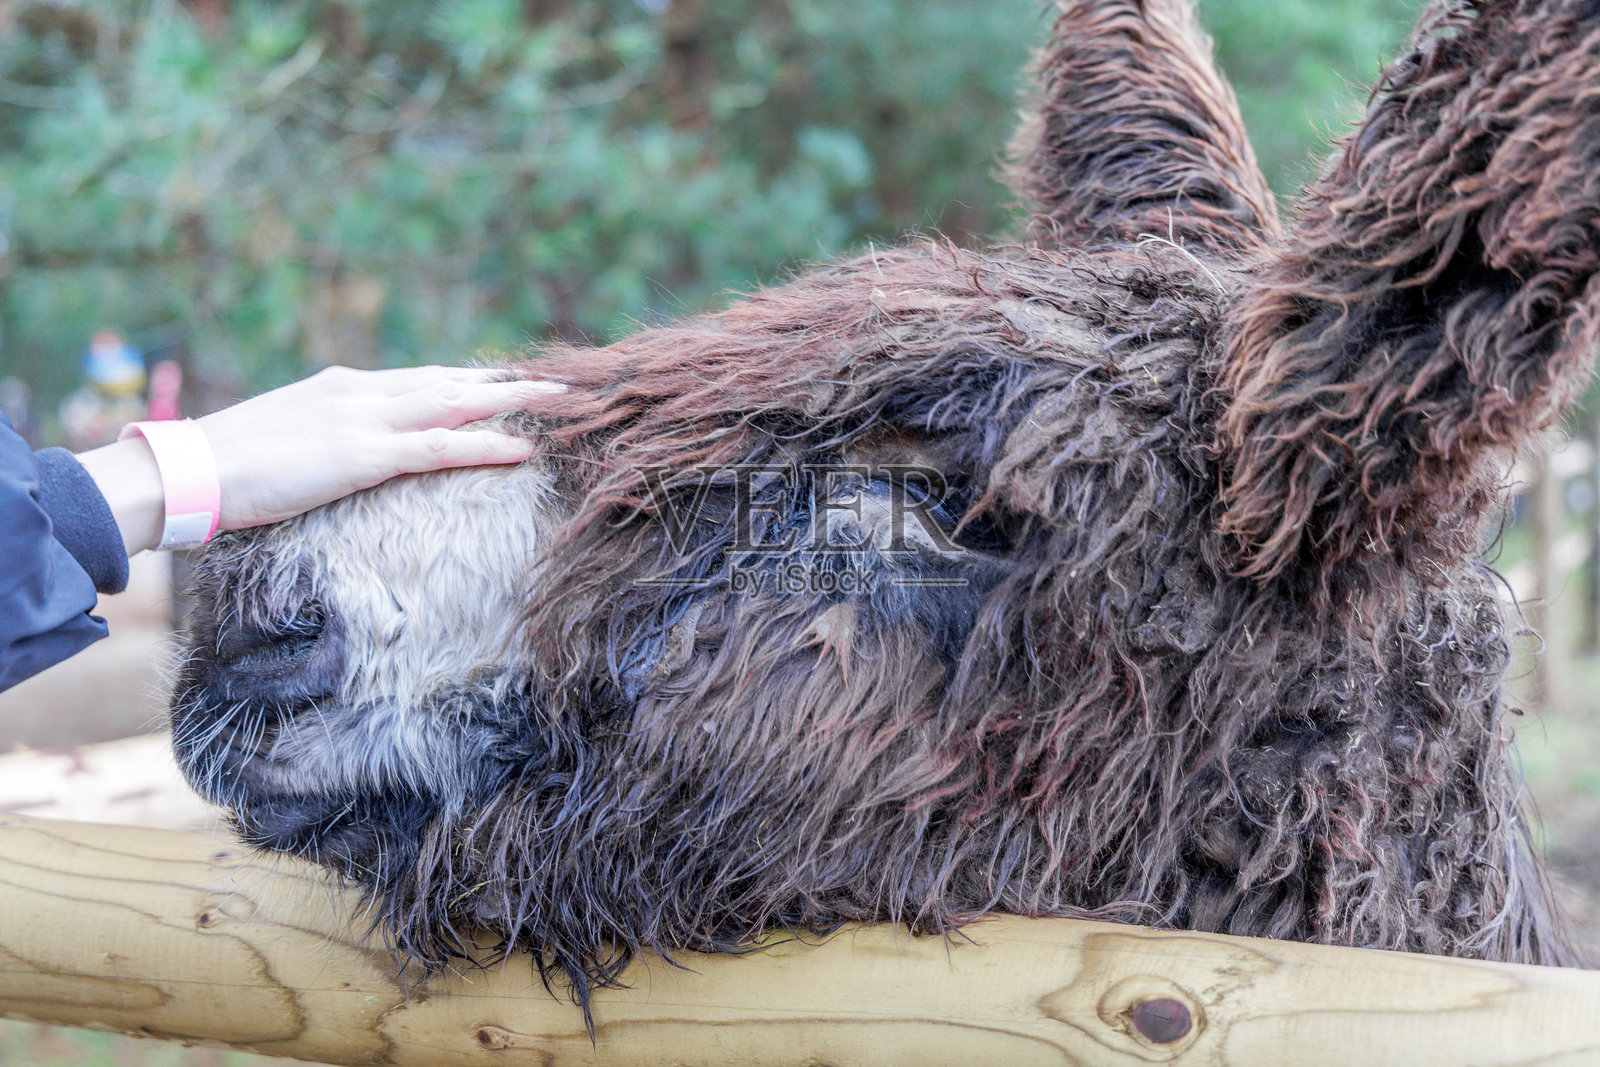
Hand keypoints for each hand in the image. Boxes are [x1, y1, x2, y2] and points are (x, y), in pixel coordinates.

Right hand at [78, 365, 560, 554]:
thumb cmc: (228, 466)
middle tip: (558, 380)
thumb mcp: (290, 442)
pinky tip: (525, 447)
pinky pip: (440, 447)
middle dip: (507, 380)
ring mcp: (365, 419)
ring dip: (515, 401)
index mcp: (344, 388)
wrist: (189, 471)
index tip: (511, 379)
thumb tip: (352, 457)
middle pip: (452, 380)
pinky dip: (486, 444)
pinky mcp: (363, 455)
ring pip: (457, 402)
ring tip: (565, 401)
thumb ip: (329, 439)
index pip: (423, 378)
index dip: (471, 379)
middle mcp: (362, 392)